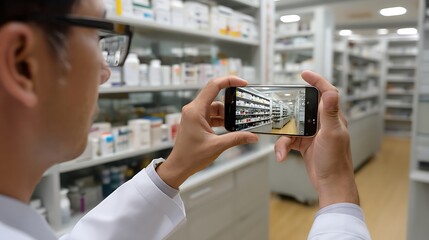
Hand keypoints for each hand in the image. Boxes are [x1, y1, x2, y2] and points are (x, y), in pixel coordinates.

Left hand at [157, 76, 258, 188]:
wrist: (178, 166)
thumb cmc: (191, 156)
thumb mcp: (217, 146)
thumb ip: (237, 138)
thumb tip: (253, 137)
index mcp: (196, 110)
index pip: (214, 86)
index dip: (229, 80)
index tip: (243, 83)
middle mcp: (193, 109)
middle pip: (215, 95)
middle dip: (231, 99)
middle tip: (245, 103)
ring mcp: (194, 115)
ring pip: (215, 106)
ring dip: (226, 113)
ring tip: (239, 121)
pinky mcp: (196, 121)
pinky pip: (211, 114)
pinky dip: (221, 119)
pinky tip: (230, 127)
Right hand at [275, 71, 358, 207]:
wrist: (330, 184)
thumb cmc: (335, 160)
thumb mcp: (332, 134)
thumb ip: (330, 113)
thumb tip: (331, 92)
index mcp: (333, 117)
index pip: (327, 93)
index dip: (316, 81)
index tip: (304, 73)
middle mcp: (323, 123)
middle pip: (303, 107)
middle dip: (289, 110)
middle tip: (280, 109)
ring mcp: (313, 133)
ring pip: (292, 125)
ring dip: (284, 137)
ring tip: (282, 149)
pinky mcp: (304, 143)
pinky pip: (289, 139)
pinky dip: (283, 147)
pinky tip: (281, 155)